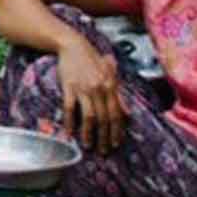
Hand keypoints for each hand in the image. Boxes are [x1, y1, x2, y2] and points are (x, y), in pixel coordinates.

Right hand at [56, 37, 126, 154]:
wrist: (73, 45)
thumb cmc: (92, 59)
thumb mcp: (110, 74)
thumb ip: (118, 94)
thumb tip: (128, 113)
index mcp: (111, 87)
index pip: (117, 114)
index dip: (117, 131)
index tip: (116, 143)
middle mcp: (99, 89)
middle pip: (104, 118)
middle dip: (104, 137)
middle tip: (103, 151)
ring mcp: (83, 88)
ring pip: (89, 116)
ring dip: (89, 133)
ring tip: (88, 146)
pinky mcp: (69, 86)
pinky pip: (70, 108)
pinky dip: (70, 121)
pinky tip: (69, 132)